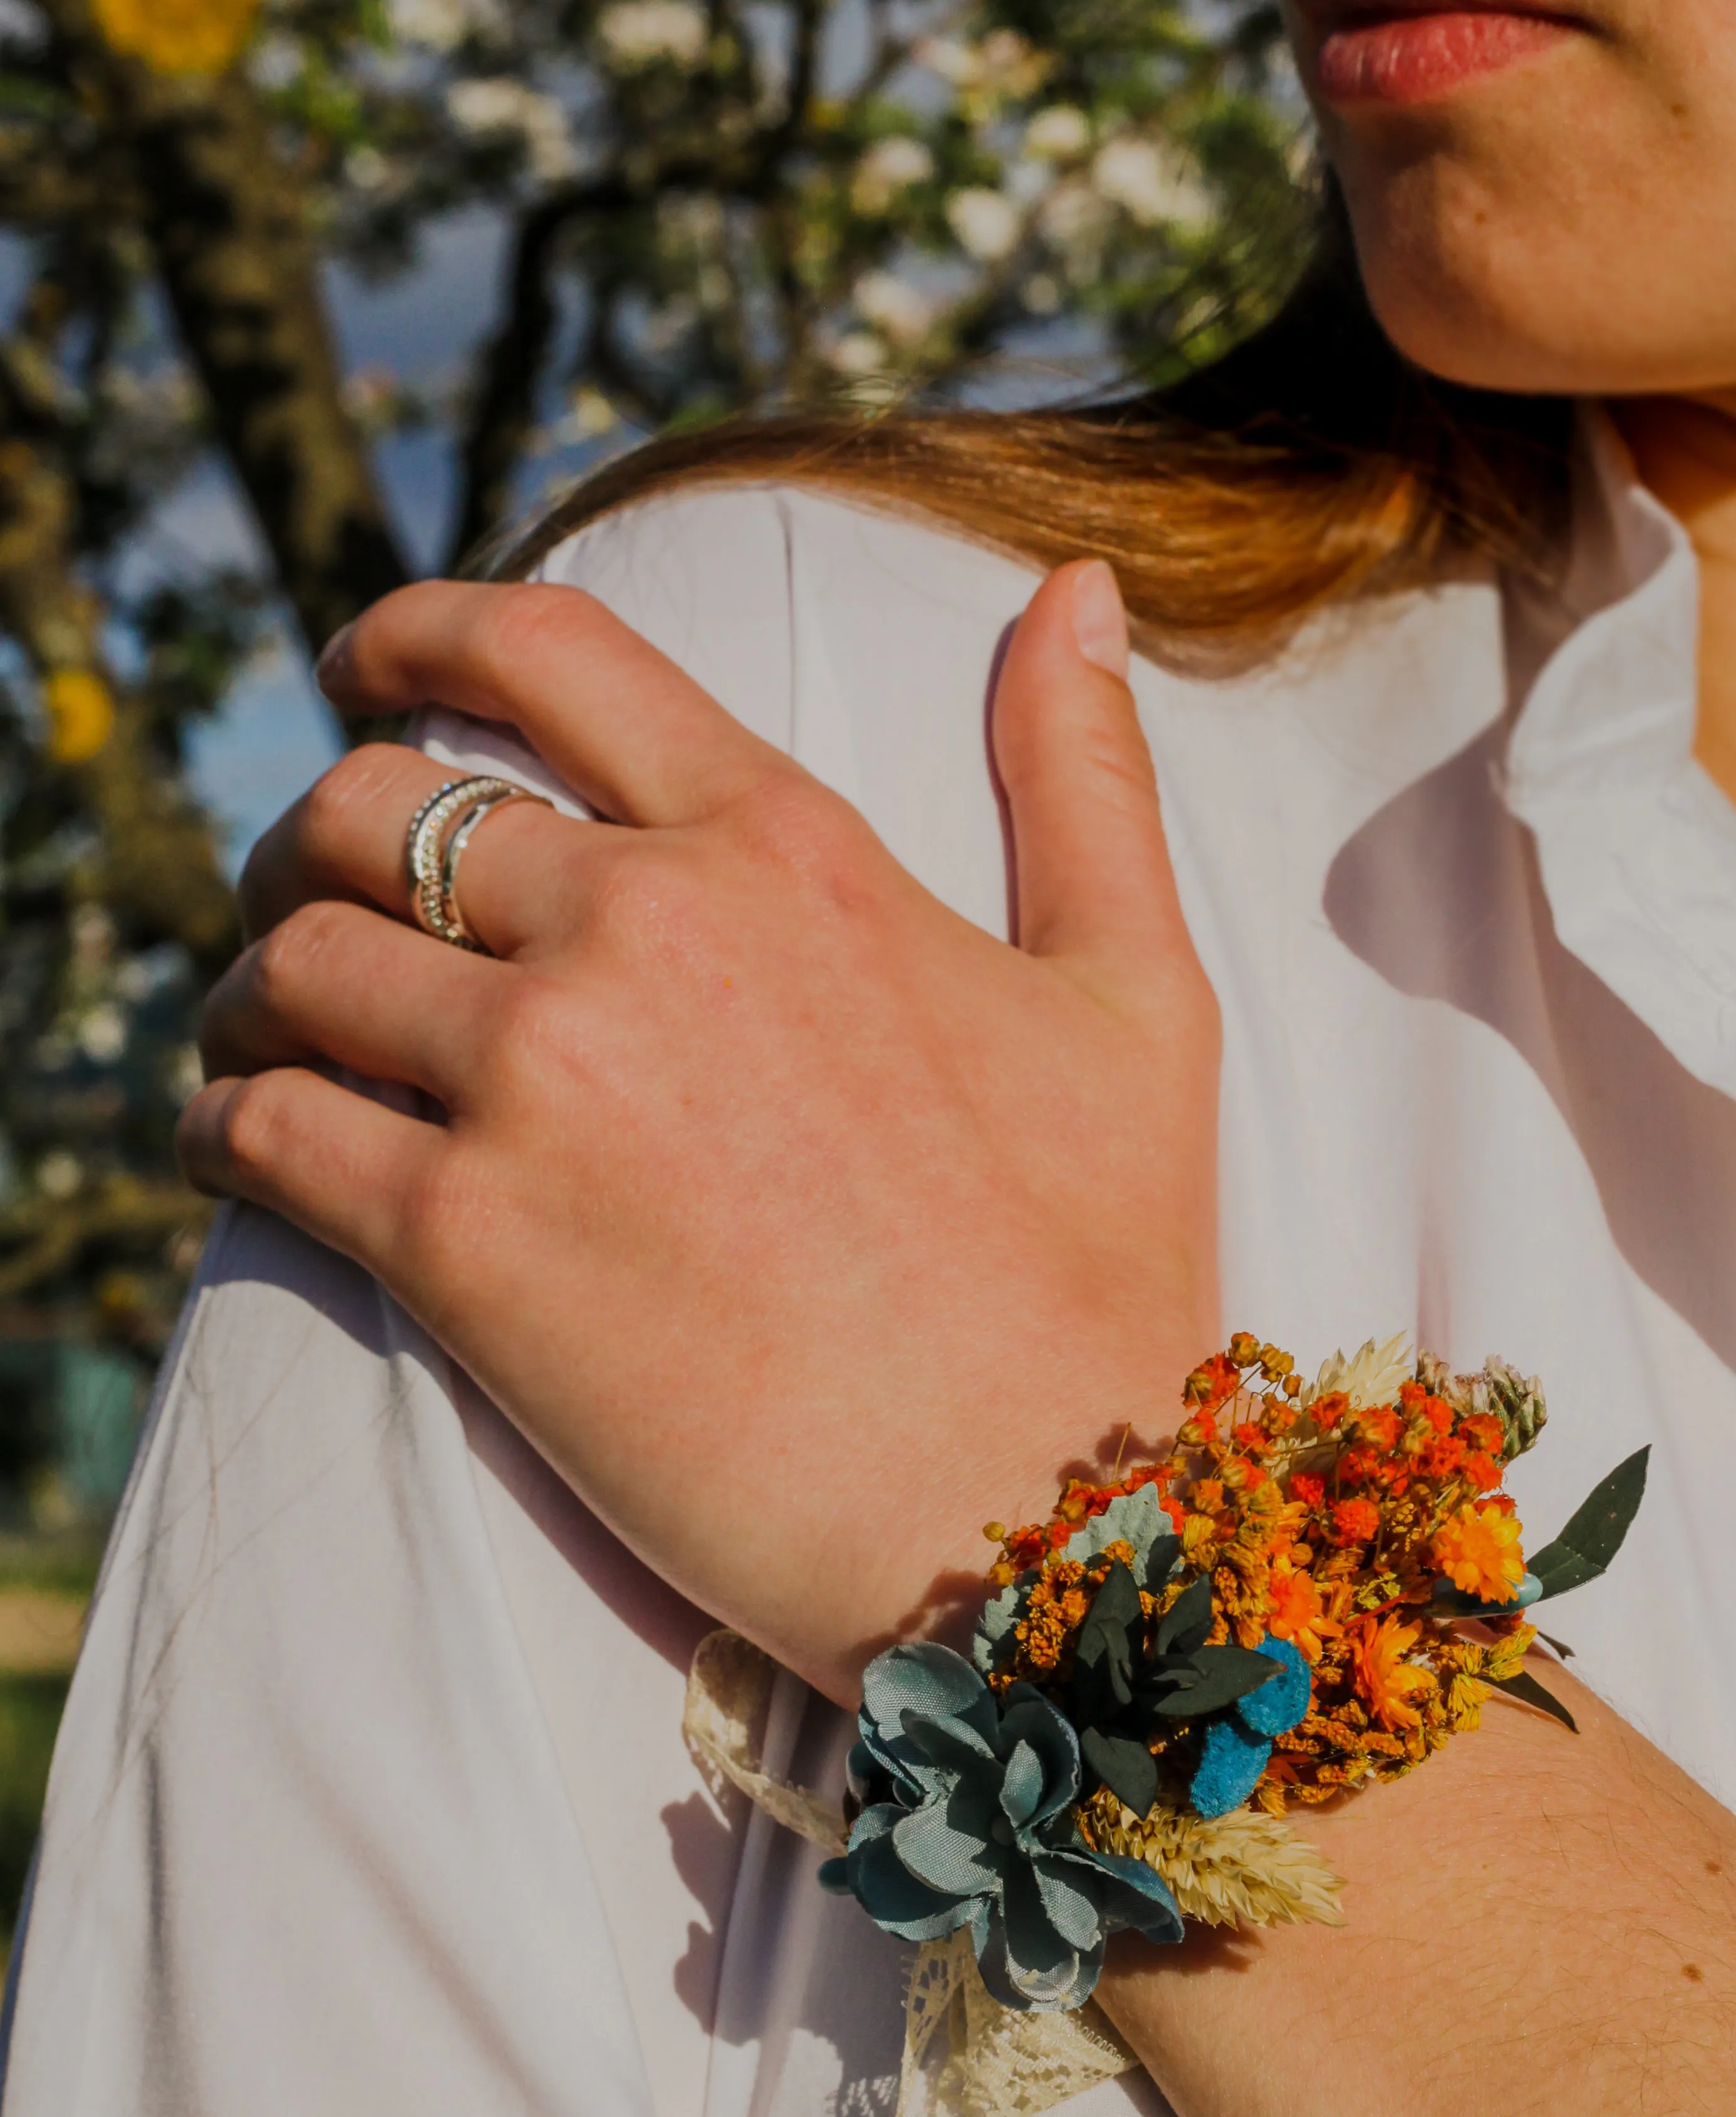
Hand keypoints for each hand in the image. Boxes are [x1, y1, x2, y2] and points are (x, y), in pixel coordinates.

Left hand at [181, 561, 1219, 1705]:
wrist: (1043, 1525)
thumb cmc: (1101, 1277)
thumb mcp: (1139, 999)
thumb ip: (1084, 783)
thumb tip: (1078, 591)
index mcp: (787, 847)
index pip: (542, 655)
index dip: (416, 630)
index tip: (362, 664)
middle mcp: (644, 928)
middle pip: (371, 808)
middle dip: (310, 842)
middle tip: (307, 906)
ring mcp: (542, 1082)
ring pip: (294, 961)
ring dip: (251, 987)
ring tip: (262, 1039)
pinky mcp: (464, 1245)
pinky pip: (259, 1129)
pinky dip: (216, 1124)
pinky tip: (230, 1149)